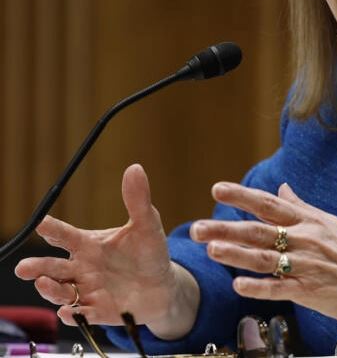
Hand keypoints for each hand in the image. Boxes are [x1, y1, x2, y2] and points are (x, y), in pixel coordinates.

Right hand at [14, 164, 198, 337]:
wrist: (164, 286)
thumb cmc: (150, 253)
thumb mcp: (147, 225)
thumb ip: (138, 200)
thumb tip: (135, 168)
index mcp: (89, 245)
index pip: (65, 235)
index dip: (52, 229)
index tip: (41, 223)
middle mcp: (82, 268)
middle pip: (53, 267)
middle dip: (37, 268)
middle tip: (24, 268)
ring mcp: (88, 291)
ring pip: (61, 292)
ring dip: (50, 290)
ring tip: (43, 283)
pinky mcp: (98, 311)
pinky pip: (82, 315)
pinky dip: (74, 314)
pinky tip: (70, 312)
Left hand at [190, 182, 336, 327]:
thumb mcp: (330, 223)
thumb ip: (302, 207)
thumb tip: (282, 188)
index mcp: (307, 222)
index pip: (268, 205)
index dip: (242, 196)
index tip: (217, 189)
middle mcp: (303, 240)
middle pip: (258, 231)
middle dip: (225, 228)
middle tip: (196, 228)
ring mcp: (304, 266)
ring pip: (264, 258)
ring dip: (236, 254)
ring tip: (211, 250)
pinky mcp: (308, 291)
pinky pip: (278, 288)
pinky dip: (258, 286)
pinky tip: (238, 284)